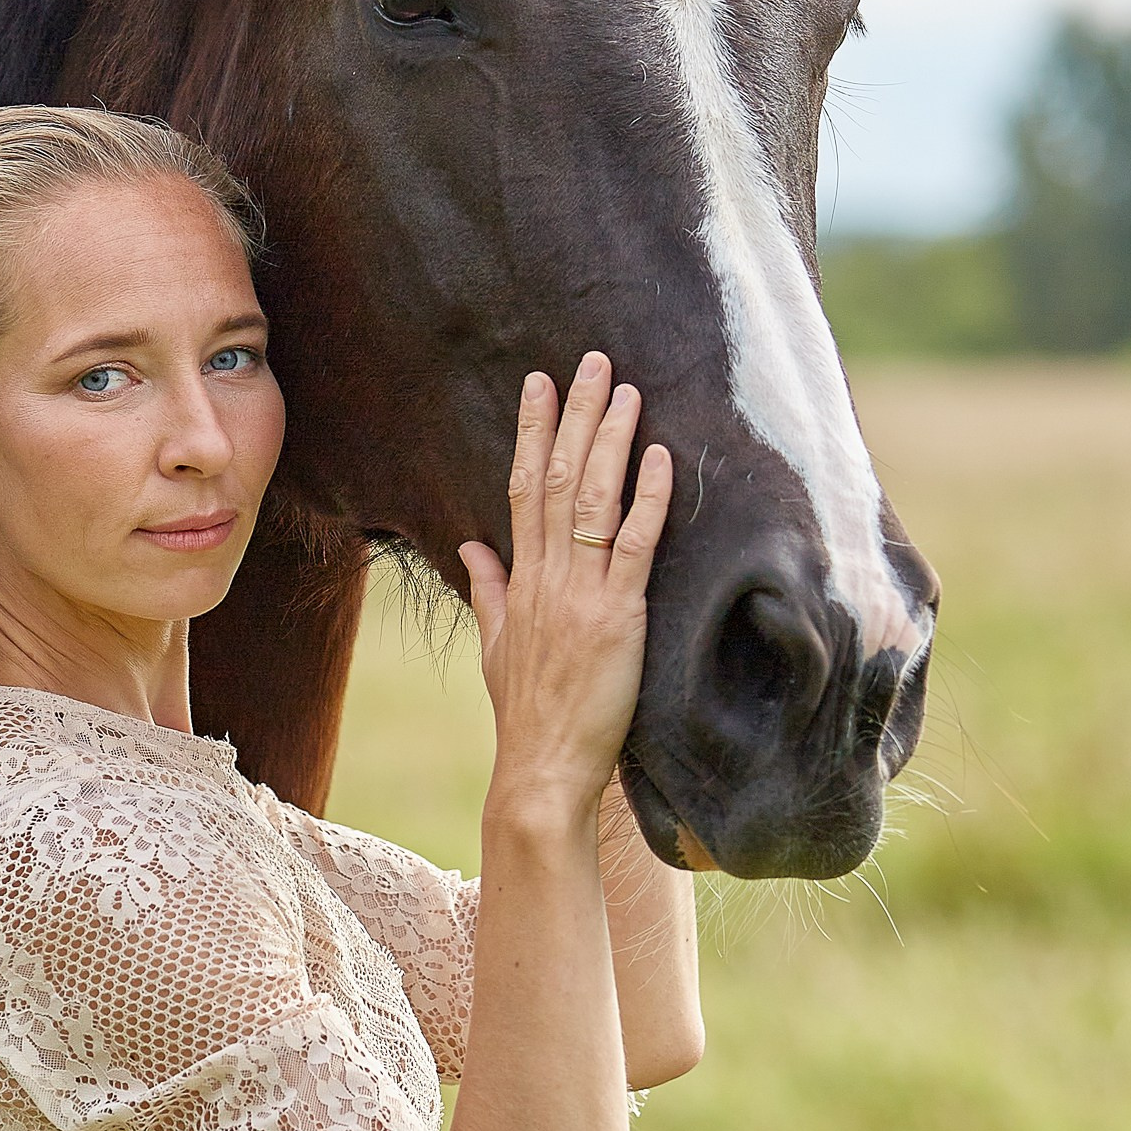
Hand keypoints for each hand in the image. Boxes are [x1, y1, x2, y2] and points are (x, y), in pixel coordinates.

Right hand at [458, 352, 673, 815]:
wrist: (541, 768)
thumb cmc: (526, 714)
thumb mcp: (498, 646)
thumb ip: (489, 591)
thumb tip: (471, 547)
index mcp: (521, 580)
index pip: (521, 488)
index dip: (532, 432)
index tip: (540, 385)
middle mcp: (547, 577)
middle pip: (555, 478)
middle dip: (574, 416)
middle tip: (592, 362)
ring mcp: (582, 594)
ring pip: (592, 500)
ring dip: (609, 440)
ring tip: (626, 389)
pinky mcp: (618, 618)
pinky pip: (633, 546)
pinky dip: (647, 499)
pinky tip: (659, 457)